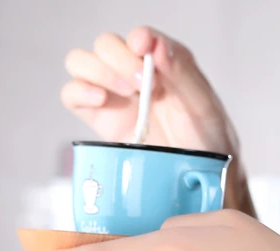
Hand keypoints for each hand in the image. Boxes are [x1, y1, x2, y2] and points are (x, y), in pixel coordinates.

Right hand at [61, 27, 251, 212]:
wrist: (198, 183)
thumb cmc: (208, 144)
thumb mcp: (204, 108)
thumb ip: (183, 74)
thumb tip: (156, 45)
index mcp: (164, 65)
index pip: (140, 38)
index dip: (139, 39)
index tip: (145, 51)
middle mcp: (135, 75)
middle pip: (106, 46)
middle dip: (120, 59)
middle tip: (144, 84)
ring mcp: (115, 96)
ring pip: (82, 63)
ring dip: (98, 71)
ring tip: (126, 93)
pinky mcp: (100, 119)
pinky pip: (72, 95)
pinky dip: (78, 92)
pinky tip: (99, 100)